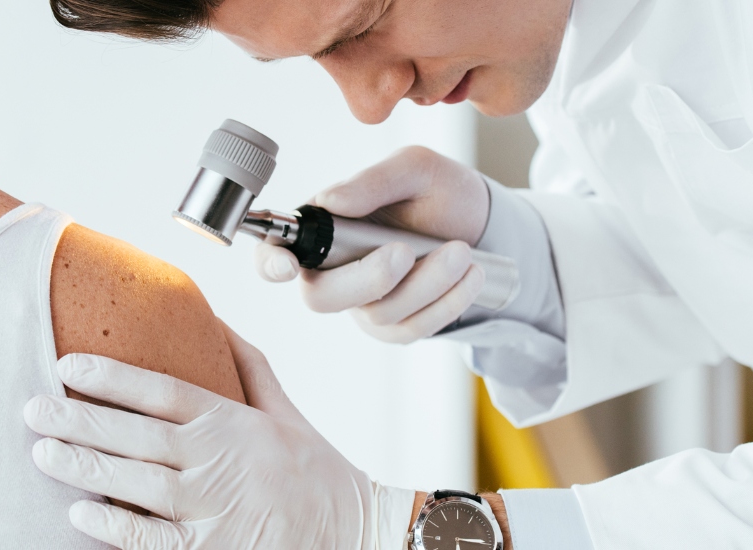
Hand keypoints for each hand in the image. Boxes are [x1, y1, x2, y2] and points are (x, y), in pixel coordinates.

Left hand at [23, 322, 384, 548]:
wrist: (358, 534)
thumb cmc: (316, 474)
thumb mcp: (286, 413)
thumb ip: (248, 367)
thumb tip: (214, 319)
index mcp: (236, 423)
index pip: (165, 391)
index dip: (114, 376)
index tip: (69, 364)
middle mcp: (223, 462)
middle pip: (140, 435)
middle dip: (82, 418)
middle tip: (34, 407)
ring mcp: (216, 510)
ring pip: (138, 484)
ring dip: (86, 466)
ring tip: (43, 452)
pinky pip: (152, 539)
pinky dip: (114, 526)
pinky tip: (79, 512)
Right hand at [254, 146, 490, 343]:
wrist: (482, 222)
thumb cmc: (438, 190)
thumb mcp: (414, 169)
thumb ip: (372, 182)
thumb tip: (330, 201)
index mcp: (322, 227)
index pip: (274, 252)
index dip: (270, 263)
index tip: (286, 266)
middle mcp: (334, 270)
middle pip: (322, 296)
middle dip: (367, 279)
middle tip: (405, 251)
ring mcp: (364, 302)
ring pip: (376, 313)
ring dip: (425, 284)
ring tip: (461, 252)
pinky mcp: (396, 325)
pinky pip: (410, 329)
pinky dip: (444, 303)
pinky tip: (469, 275)